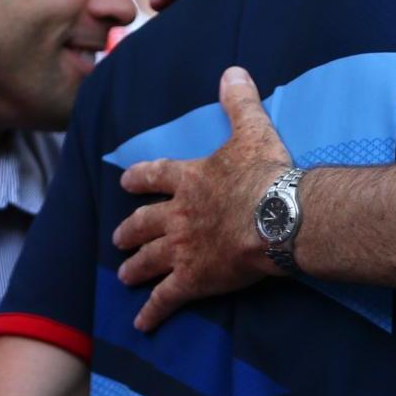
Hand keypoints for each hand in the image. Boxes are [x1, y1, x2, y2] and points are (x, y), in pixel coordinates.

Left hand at [114, 66, 289, 331]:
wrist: (277, 216)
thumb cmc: (267, 174)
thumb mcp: (253, 130)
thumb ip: (239, 102)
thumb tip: (232, 70)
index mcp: (191, 180)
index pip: (155, 176)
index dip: (139, 179)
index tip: (125, 182)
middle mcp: (178, 215)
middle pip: (144, 223)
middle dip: (129, 231)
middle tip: (118, 239)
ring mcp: (183, 249)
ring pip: (149, 260)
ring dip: (135, 268)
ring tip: (124, 276)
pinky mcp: (194, 279)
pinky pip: (166, 298)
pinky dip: (153, 312)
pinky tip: (141, 325)